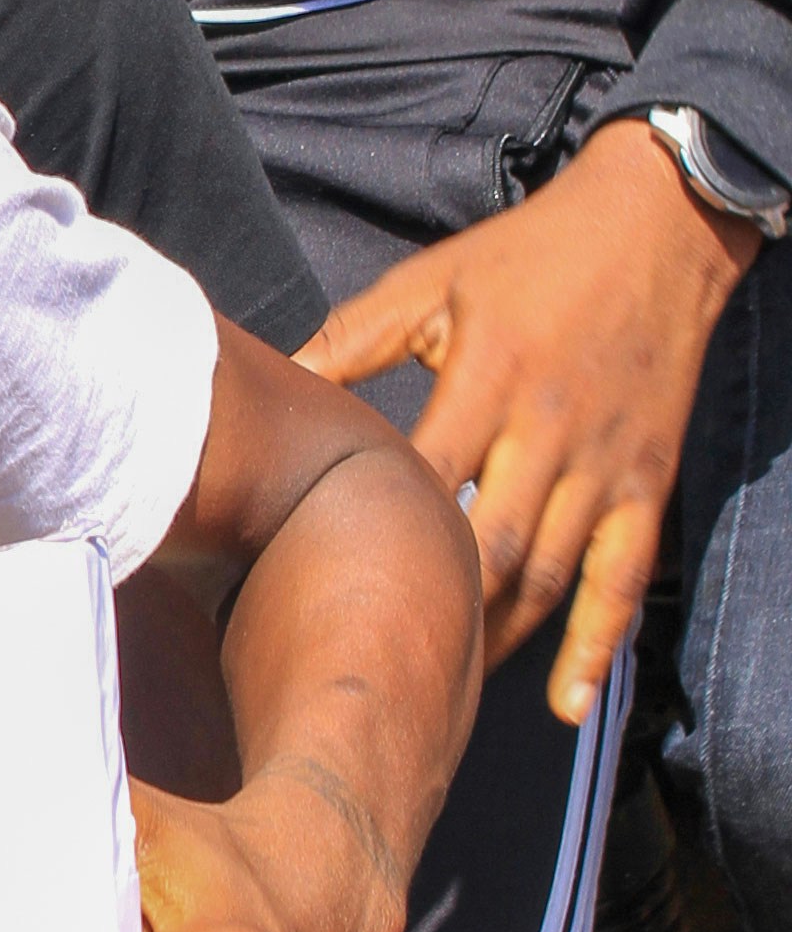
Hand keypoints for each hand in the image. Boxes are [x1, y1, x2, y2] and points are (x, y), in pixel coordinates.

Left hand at [300, 118, 756, 724]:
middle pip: (488, 546)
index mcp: (486, 381)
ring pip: (549, 577)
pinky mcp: (647, 484)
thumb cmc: (526, 256)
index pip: (423, 478)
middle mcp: (549, 433)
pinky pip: (623, 580)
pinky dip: (598, 647)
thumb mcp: (428, 283)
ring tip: (443, 690)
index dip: (377, 535)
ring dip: (497, 639)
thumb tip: (276, 384)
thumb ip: (352, 340)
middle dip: (436, 610)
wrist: (656, 228)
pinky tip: (568, 704)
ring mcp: (604, 466)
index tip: (316, 586)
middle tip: (375, 666)